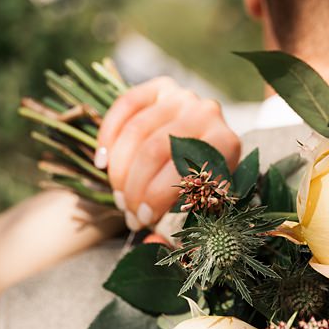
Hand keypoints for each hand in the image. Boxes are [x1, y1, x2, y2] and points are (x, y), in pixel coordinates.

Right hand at [95, 77, 240, 230]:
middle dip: (133, 187)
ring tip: (117, 196)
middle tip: (127, 212)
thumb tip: (152, 241)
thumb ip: (182, 232)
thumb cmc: (200, 191)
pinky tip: (102, 163)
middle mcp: (207, 112)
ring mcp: (182, 96)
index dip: (157, 197)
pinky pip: (124, 107)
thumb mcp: (199, 213)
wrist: (203, 156)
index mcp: (226, 143)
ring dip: (119, 169)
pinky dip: (108, 136)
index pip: (183, 167)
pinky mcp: (159, 87)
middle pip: (155, 150)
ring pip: (136, 131)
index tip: (143, 220)